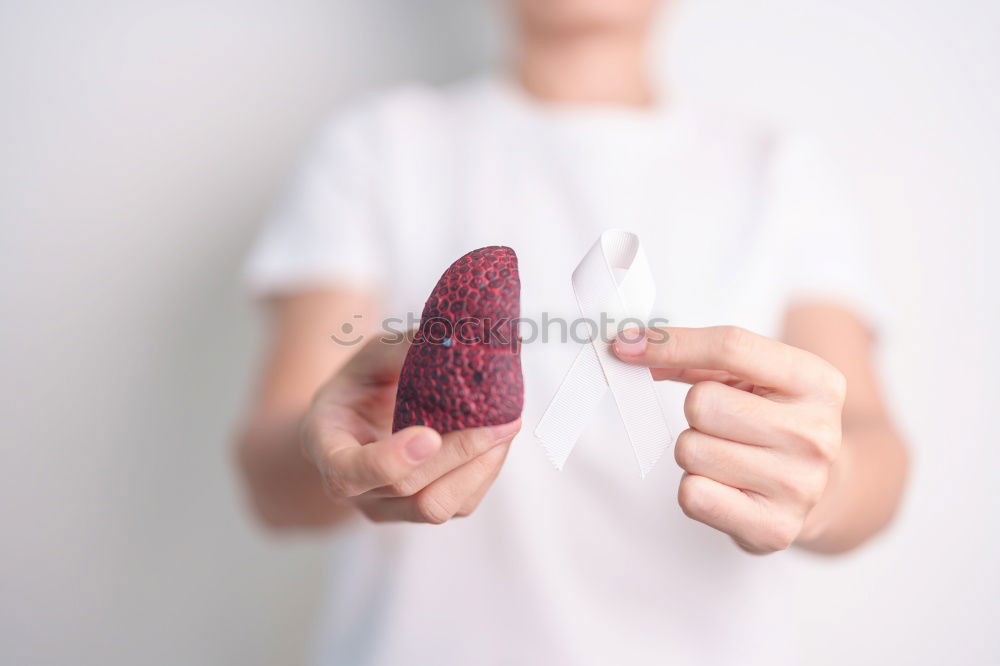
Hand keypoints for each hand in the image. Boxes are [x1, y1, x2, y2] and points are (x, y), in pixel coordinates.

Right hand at [300, 335, 519, 523]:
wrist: (361, 420)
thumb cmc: (364, 384)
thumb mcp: (371, 357)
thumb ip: (400, 352)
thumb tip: (452, 340)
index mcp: (327, 448)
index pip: (349, 473)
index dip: (390, 460)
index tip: (429, 435)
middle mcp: (356, 490)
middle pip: (407, 490)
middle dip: (458, 454)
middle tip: (499, 421)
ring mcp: (390, 508)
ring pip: (439, 506)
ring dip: (480, 467)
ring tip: (507, 426)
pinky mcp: (424, 509)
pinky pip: (460, 504)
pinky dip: (486, 471)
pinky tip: (499, 438)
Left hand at [614, 326, 846, 553]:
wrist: (817, 491)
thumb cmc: (771, 422)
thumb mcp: (752, 378)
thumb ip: (696, 357)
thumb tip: (632, 347)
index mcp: (818, 382)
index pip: (731, 347)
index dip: (670, 344)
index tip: (626, 345)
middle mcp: (816, 434)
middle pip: (702, 403)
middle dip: (696, 413)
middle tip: (725, 426)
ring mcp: (799, 485)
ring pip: (691, 449)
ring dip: (695, 452)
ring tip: (728, 457)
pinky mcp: (775, 529)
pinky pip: (692, 494)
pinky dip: (695, 489)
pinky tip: (726, 487)